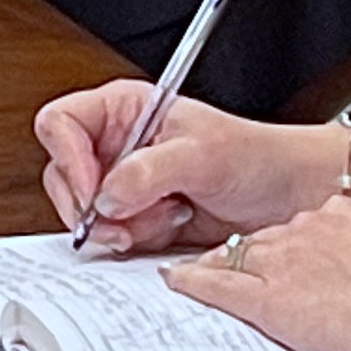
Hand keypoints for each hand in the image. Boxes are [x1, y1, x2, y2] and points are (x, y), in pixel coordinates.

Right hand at [32, 82, 341, 255]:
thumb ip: (148, 170)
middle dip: (91, 205)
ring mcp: (124, 184)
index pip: (62, 124)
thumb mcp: (202, 154)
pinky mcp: (136, 218)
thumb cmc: (255, 158)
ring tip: (164, 217)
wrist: (288, 196)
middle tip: (122, 221)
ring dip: (120, 225)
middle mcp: (117, 144)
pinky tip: (169, 227)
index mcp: (124, 110)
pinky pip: (110, 236)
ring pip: (85, 213)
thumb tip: (107, 195)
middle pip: (63, 175)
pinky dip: (134, 240)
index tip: (94, 190)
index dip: (69, 158)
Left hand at [162, 194, 350, 350]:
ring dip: (215, 265)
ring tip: (195, 273)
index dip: (290, 245)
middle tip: (243, 270)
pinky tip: (176, 282)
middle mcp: (307, 229)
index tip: (288, 256)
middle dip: (253, 257)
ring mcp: (284, 263)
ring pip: (235, 257)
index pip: (301, 225)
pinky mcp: (269, 300)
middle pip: (265, 239)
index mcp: (345, 215)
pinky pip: (218, 286)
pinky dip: (193, 283)